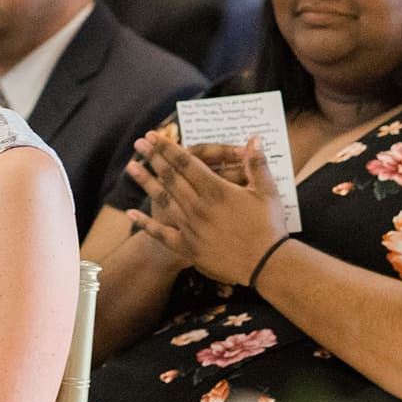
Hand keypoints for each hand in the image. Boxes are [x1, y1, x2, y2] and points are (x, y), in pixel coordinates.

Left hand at [124, 132, 287, 285]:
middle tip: (139, 144)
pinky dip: (145, 224)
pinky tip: (131, 214)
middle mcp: (199, 207)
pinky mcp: (188, 248)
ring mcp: (190, 228)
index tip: (153, 136)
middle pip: (171, 178)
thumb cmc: (270, 227)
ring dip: (146, 182)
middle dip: (154, 158)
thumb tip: (254, 139)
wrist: (268, 266)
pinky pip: (161, 234)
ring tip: (131, 167)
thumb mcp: (268, 192)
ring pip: (163, 200)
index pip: (186, 163)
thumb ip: (257, 164)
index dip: (168, 148)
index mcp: (216, 191)